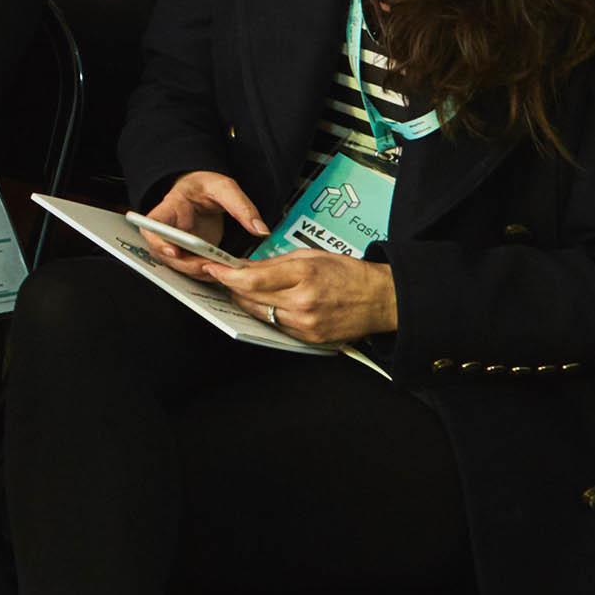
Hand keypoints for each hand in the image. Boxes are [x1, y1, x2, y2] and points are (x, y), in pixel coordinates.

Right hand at [142, 170, 268, 264]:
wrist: (204, 191)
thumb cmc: (206, 186)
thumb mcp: (225, 188)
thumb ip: (243, 207)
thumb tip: (260, 229)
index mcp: (173, 206)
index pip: (153, 224)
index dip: (158, 241)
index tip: (174, 251)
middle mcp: (170, 226)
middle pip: (164, 251)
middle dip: (184, 263)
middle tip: (208, 266)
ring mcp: (178, 241)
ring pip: (176, 263)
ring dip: (195, 271)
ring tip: (219, 271)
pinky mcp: (188, 252)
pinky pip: (189, 266)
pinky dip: (203, 272)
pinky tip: (220, 272)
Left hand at [196, 249, 398, 343]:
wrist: (382, 299)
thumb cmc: (349, 272)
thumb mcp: (311, 255)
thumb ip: (276, 262)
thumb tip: (245, 267)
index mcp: (303, 276)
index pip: (252, 280)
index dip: (226, 276)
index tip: (212, 269)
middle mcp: (302, 303)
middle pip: (251, 300)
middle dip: (233, 289)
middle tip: (223, 278)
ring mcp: (306, 324)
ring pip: (261, 315)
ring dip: (247, 303)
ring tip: (241, 291)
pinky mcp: (310, 339)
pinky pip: (277, 327)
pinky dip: (267, 315)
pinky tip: (266, 305)